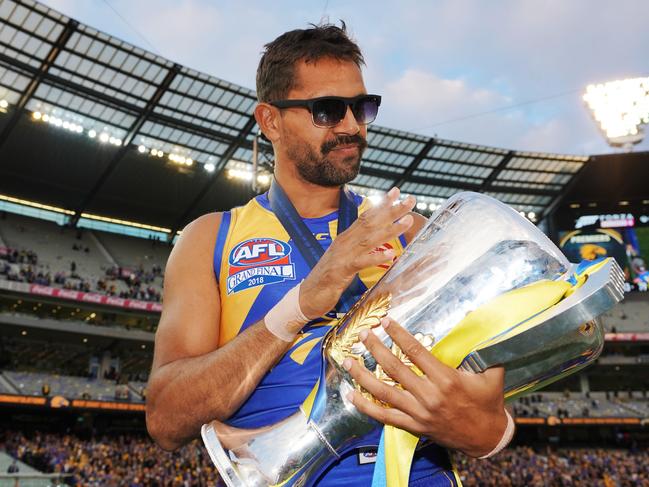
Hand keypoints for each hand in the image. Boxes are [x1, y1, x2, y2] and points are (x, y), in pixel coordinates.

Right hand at [299, 188, 415, 318]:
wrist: (307, 296)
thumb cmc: (327, 279)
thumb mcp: (344, 259)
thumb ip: (357, 248)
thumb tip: (373, 240)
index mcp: (346, 238)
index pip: (366, 216)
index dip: (382, 204)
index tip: (397, 192)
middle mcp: (345, 242)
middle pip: (371, 222)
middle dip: (392, 210)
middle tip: (411, 200)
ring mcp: (342, 255)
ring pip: (369, 238)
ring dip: (390, 229)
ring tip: (407, 221)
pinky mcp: (341, 271)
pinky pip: (361, 261)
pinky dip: (376, 257)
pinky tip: (392, 254)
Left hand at [343, 317, 507, 457]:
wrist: (487, 438)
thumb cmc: (488, 402)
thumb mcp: (492, 373)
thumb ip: (484, 349)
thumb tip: (479, 319)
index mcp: (446, 379)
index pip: (415, 351)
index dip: (398, 335)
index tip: (385, 322)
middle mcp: (429, 395)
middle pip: (395, 369)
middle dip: (376, 349)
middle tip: (362, 334)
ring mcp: (419, 413)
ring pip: (384, 392)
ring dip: (363, 376)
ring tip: (347, 361)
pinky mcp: (414, 426)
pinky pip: (385, 416)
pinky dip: (366, 406)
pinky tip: (351, 395)